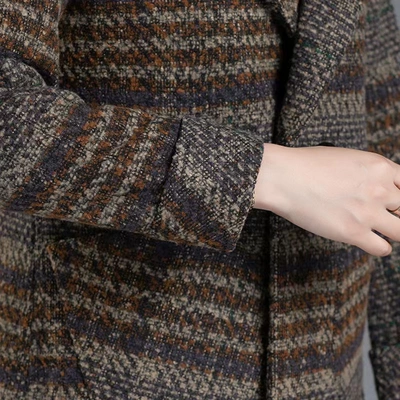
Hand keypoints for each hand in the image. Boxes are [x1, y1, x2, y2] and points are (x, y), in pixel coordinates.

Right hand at [254, 144, 399, 255]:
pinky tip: (368, 240)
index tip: (393, 202)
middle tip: (383, 215)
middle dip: (396, 212)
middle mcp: (379, 189)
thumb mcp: (346, 157)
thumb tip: (372, 183)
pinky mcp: (353, 232)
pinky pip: (382, 248)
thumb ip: (367, 172)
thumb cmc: (306, 164)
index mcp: (379, 167)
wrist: (284, 177)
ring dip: (393, 231)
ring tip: (379, 230)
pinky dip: (379, 247)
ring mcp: (368, 212)